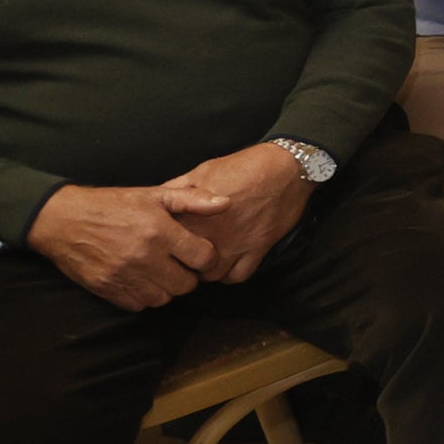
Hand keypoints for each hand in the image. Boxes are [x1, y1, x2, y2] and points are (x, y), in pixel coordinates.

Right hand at [29, 186, 213, 309]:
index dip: (207, 258)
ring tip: (160, 272)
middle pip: (186, 284)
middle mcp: (144, 256)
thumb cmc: (112, 205)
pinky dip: (144, 297)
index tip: (200, 254)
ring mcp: (125, 276)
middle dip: (188, 275)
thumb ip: (192, 200)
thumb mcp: (153, 195)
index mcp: (159, 231)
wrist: (63, 220)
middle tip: (179, 264)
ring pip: (164, 298)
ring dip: (167, 288)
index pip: (204, 258)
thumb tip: (225, 203)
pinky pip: (139, 305)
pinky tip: (141, 280)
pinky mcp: (108, 289)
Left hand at [159, 143, 313, 283]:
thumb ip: (178, 188)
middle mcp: (212, 234)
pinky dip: (230, 275)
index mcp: (194, 214)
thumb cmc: (245, 166)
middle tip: (185, 254)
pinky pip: (237, 277)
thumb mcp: (203, 170)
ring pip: (210, 275)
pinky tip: (228, 264)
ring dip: (206, 271)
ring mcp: (235, 244)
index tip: (166, 242)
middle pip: (185, 263)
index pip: (166, 241)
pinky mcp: (256, 250)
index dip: (164, 244)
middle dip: (182, 261)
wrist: (286, 168)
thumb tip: (157, 200)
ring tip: (206, 261)